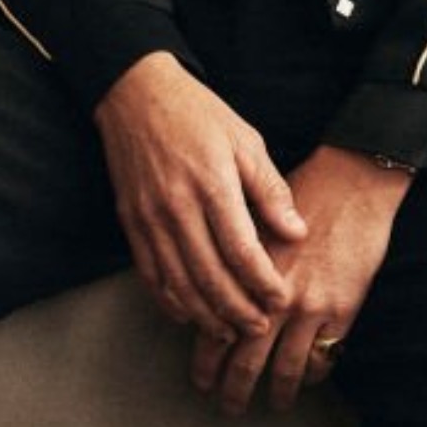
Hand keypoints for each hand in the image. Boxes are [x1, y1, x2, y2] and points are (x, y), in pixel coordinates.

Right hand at [96, 53, 301, 339]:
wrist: (136, 95)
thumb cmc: (199, 115)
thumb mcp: (246, 141)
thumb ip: (271, 190)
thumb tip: (296, 233)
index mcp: (211, 184)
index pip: (241, 249)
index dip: (263, 282)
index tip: (281, 300)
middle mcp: (176, 206)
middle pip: (209, 275)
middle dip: (237, 310)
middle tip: (259, 328)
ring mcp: (149, 218)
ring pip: (178, 283)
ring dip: (205, 315)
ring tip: (229, 332)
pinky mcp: (130, 222)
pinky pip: (149, 273)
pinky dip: (169, 301)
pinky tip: (189, 315)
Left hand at [198, 147, 408, 412]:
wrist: (353, 183)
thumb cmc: (303, 192)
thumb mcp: (256, 222)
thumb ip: (238, 262)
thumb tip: (219, 295)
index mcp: (245, 276)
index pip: (216, 331)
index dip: (206, 362)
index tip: (201, 382)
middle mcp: (273, 298)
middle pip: (247, 360)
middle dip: (235, 390)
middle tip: (228, 407)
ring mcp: (310, 308)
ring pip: (287, 367)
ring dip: (278, 392)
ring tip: (275, 405)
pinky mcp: (342, 311)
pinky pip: (324, 356)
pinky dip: (314, 373)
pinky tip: (309, 378)